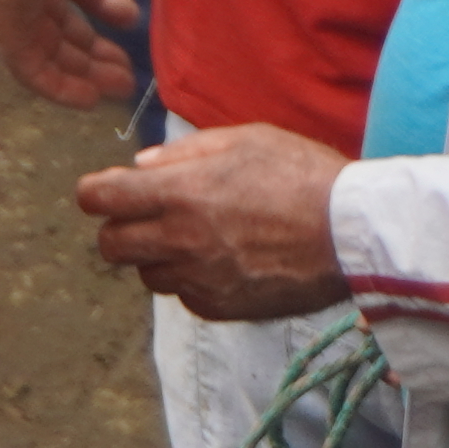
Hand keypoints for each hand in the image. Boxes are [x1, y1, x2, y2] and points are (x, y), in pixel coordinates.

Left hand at [0, 0, 160, 112]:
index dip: (103, 3)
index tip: (133, 20)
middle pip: (61, 23)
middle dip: (94, 49)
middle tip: (127, 70)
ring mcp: (14, 3)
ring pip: (49, 49)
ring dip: (85, 71)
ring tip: (122, 87)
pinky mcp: (6, 25)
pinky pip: (30, 66)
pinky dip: (58, 86)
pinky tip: (89, 100)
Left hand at [80, 122, 355, 321]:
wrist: (352, 232)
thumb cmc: (303, 175)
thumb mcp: (246, 140)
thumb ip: (185, 153)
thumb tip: (140, 167)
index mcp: (180, 193)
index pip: (99, 199)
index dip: (96, 192)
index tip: (106, 190)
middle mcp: (180, 240)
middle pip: (109, 245)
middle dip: (119, 228)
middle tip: (147, 216)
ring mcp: (198, 279)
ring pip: (147, 273)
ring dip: (158, 255)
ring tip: (199, 237)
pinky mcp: (219, 307)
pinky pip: (184, 295)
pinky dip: (193, 280)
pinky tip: (226, 260)